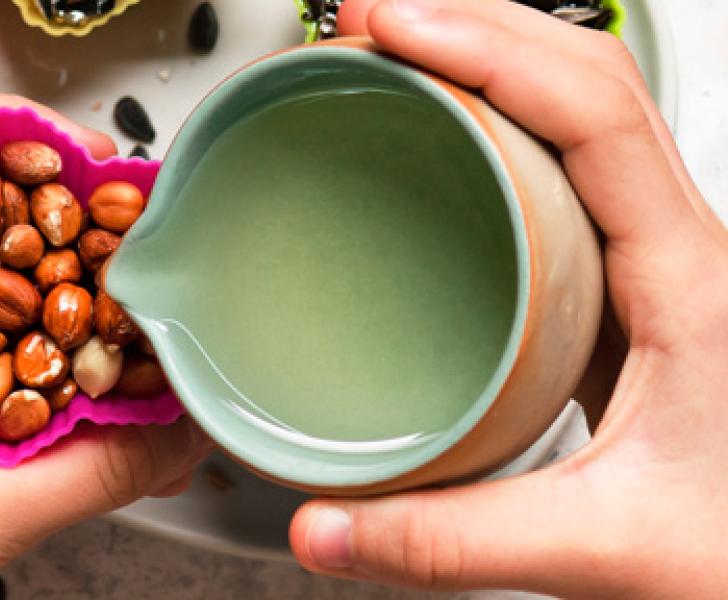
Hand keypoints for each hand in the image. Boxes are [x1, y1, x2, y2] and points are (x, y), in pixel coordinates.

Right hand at [290, 1, 727, 596]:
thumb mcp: (602, 548)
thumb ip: (450, 543)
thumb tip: (324, 525)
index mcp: (692, 279)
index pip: (595, 112)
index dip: (487, 48)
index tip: (394, 25)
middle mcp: (682, 248)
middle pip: (589, 77)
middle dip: (477, 24)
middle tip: (377, 16)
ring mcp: (657, 259)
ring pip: (585, 111)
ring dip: (492, 61)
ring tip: (403, 49)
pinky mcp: (625, 285)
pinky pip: (568, 168)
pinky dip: (498, 125)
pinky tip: (448, 140)